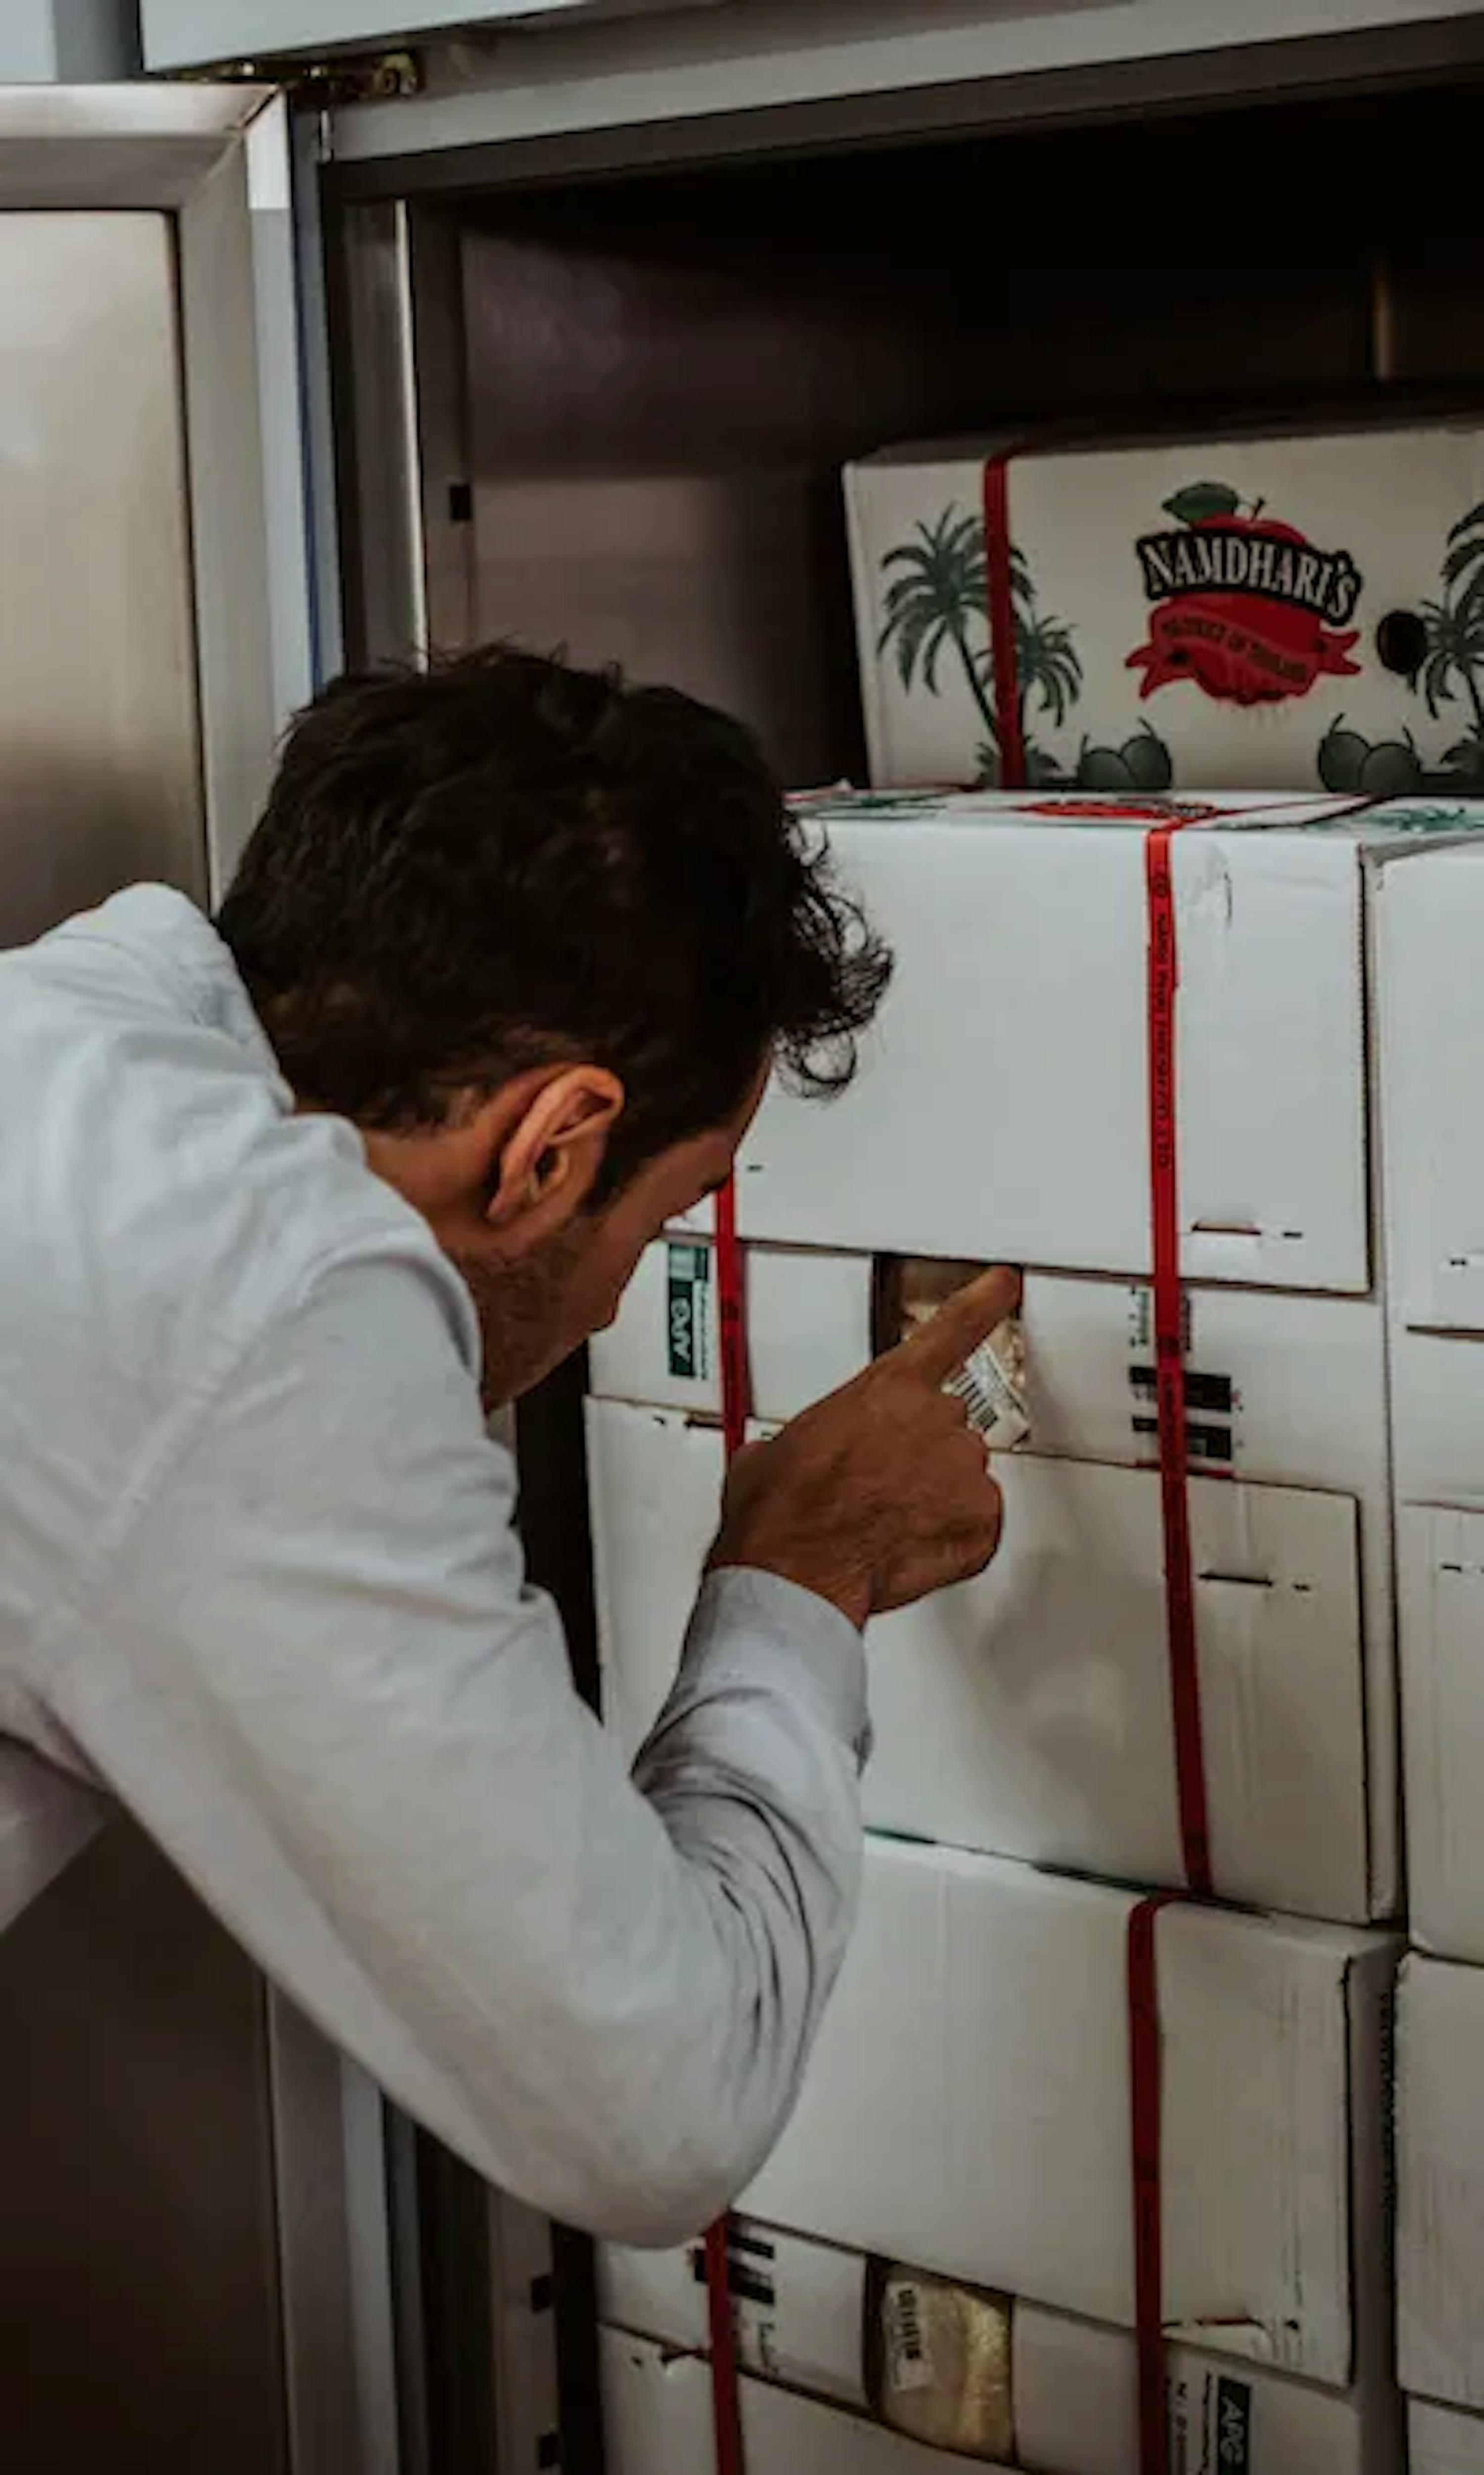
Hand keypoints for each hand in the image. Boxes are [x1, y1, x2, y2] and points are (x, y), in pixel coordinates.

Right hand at [708, 1265, 1019, 1629]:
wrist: (795, 1570)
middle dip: (918, 1454)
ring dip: (934, 1497)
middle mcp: (935, 1420)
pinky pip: (978, 1526)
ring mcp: (963, 1470)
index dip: (983, 1304)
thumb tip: (792, 1454)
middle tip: (874, 1487)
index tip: (1004, 1285)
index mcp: (886, 1390)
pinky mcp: (980, 1521)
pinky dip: (952, 1540)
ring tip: (882, 1525)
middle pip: (946, 1425)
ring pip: (962, 1477)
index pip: (948, 1331)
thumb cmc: (782, 1512)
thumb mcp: (775, 1448)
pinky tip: (909, 1548)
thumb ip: (809, 1434)